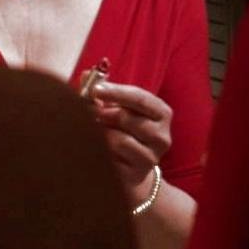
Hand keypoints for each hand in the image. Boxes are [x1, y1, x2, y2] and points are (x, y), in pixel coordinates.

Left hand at [89, 81, 171, 196]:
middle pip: (127, 118)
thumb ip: (101, 91)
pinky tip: (98, 149)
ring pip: (119, 139)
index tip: (95, 89)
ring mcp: (152, 157)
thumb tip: (85, 74)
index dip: (116, 92)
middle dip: (102, 113)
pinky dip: (101, 151)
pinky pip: (112, 159)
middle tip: (87, 111)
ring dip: (101, 134)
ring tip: (95, 132)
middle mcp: (162, 136)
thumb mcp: (116, 108)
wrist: (129, 171)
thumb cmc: (122, 132)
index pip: (140, 98)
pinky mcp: (137, 174)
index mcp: (161, 113)